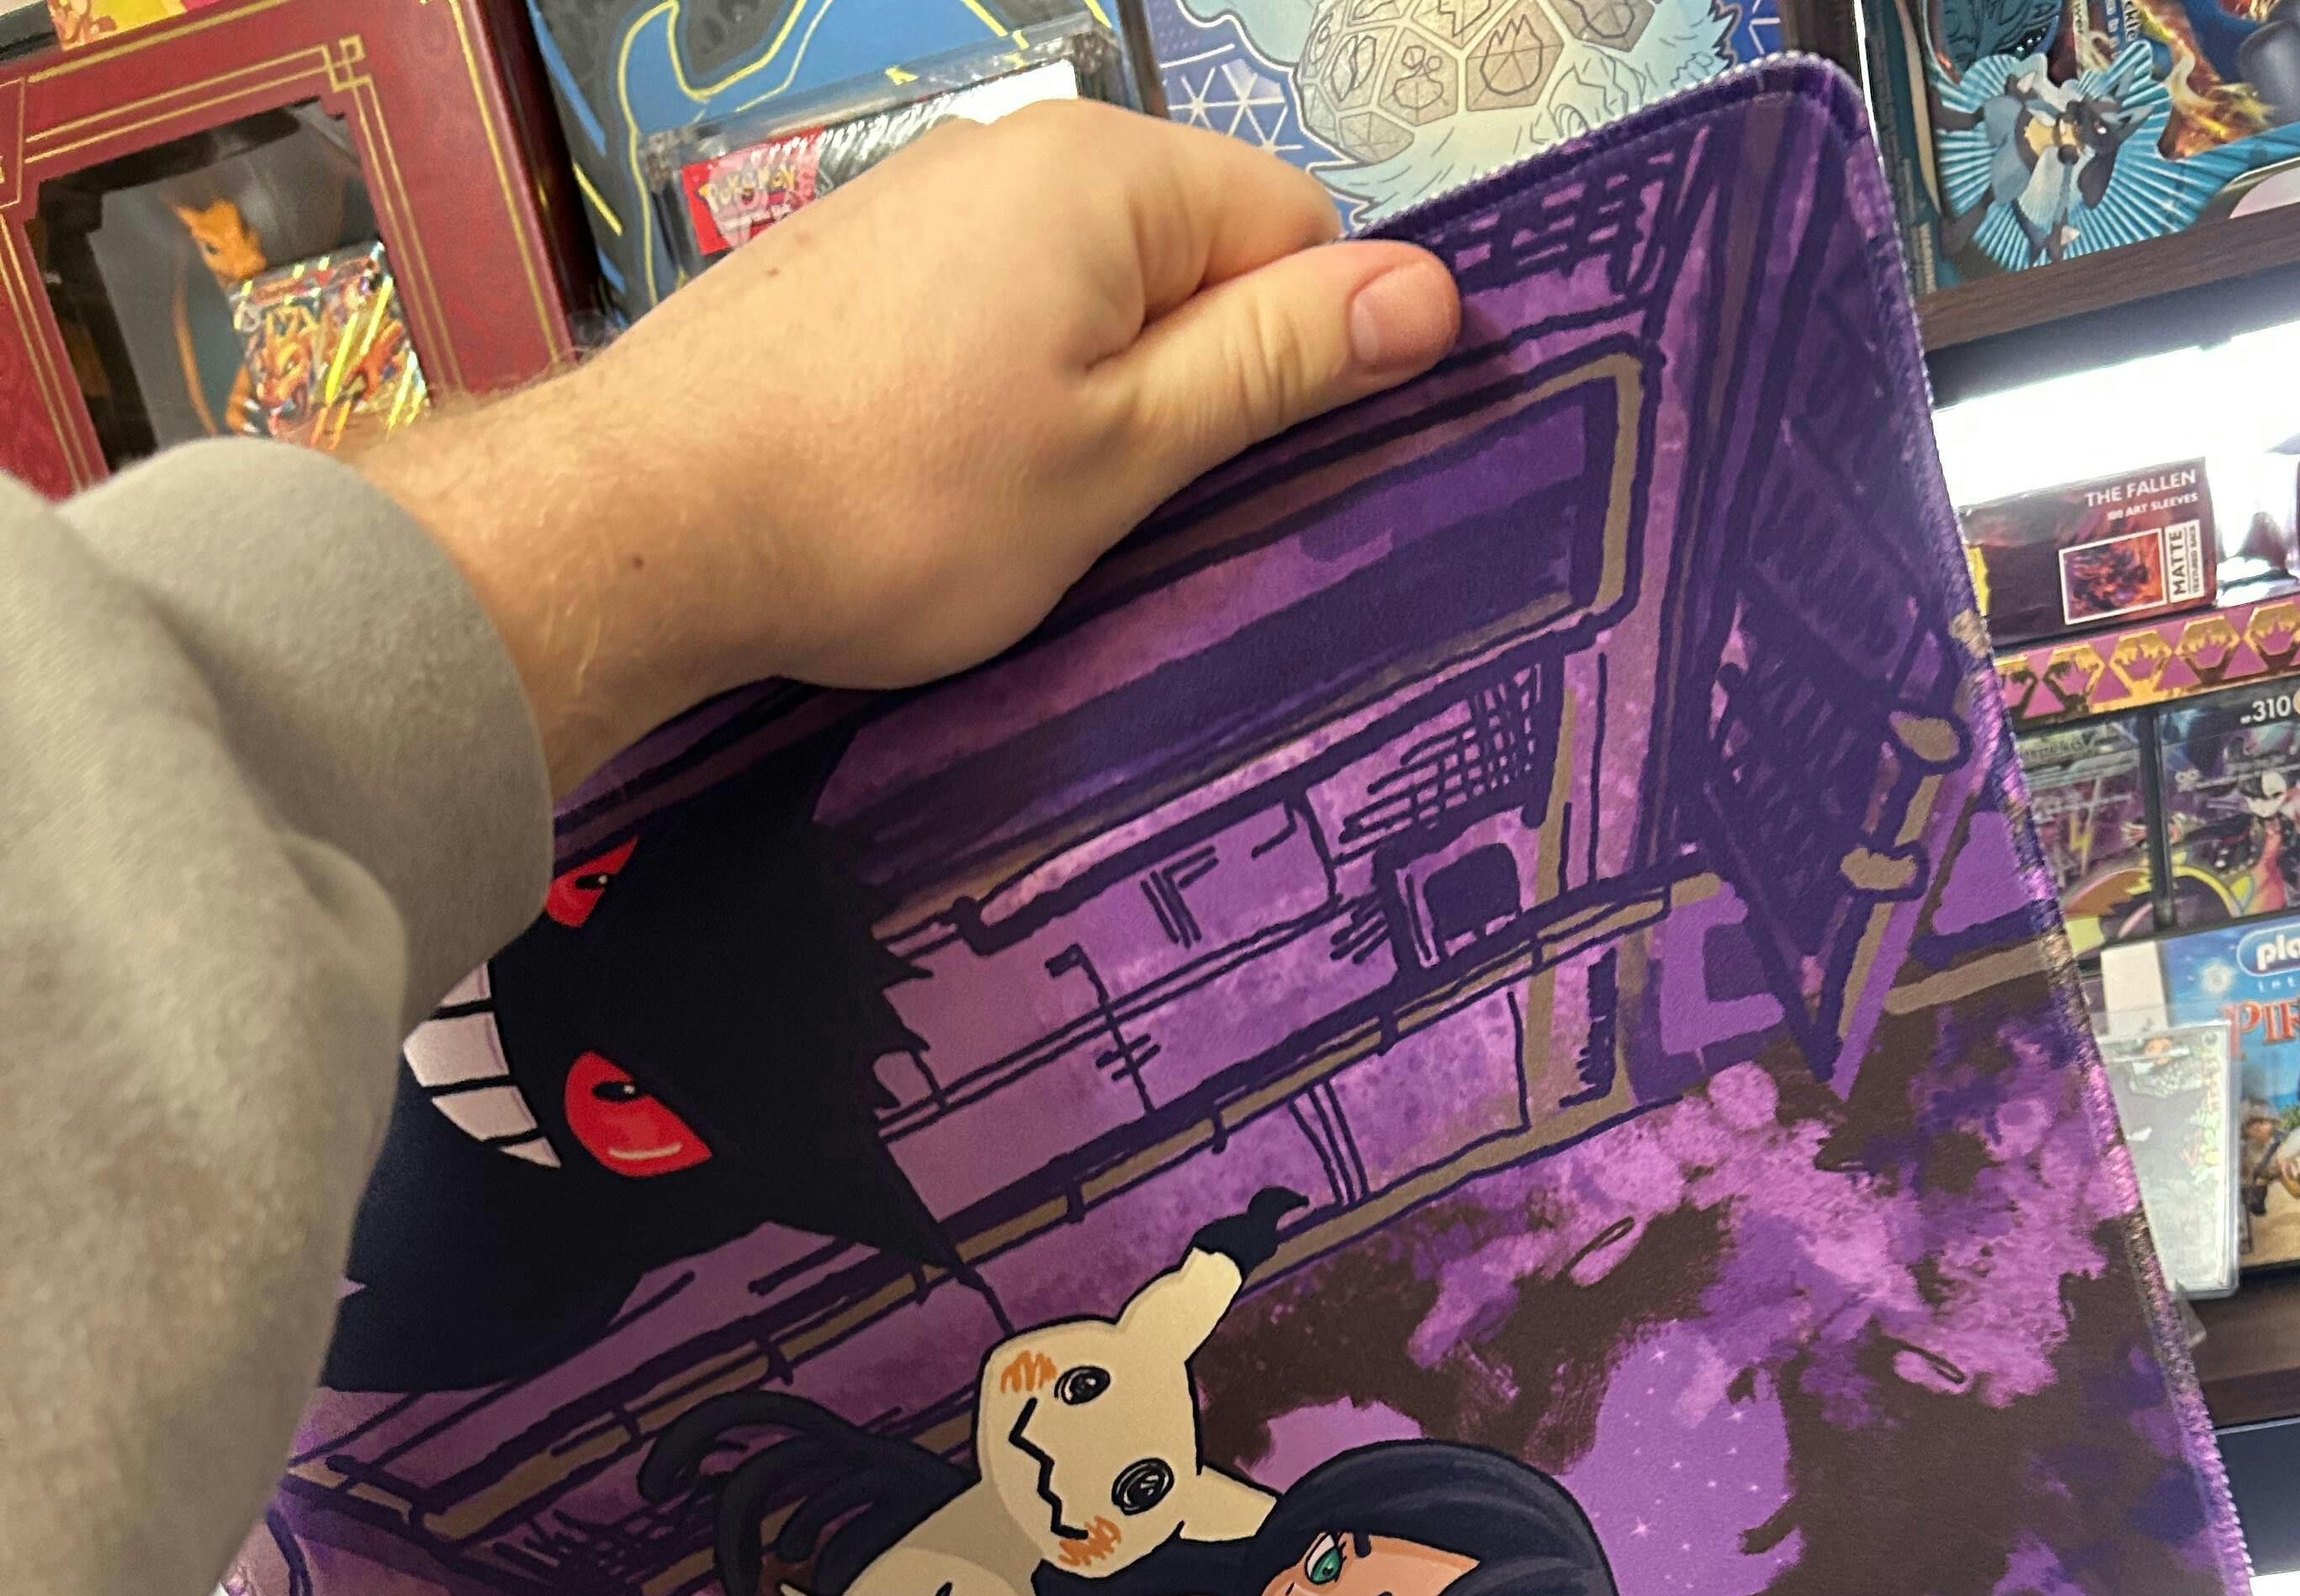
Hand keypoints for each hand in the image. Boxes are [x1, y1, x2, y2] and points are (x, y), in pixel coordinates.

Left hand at [365, 107, 1459, 792]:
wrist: (650, 523)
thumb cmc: (902, 507)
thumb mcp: (1123, 452)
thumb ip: (1274, 363)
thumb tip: (1433, 292)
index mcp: (1107, 176)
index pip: (1293, 228)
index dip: (1302, 354)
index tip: (1251, 472)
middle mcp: (1016, 152)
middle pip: (1190, 255)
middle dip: (1194, 377)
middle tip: (1135, 513)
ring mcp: (924, 201)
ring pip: (1089, 296)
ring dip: (1098, 400)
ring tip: (1030, 509)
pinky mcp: (857, 266)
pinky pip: (996, 315)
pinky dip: (1006, 396)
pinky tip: (951, 484)